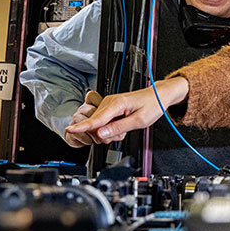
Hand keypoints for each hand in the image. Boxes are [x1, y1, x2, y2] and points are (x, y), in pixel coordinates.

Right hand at [65, 78, 189, 142]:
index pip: (96, 118)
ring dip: (110, 132)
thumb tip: (100, 134)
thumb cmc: (152, 105)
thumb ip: (119, 128)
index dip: (83, 126)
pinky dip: (112, 128)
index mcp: (117, 103)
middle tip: (122, 133)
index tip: (70, 129)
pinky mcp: (110, 108)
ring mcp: (109, 104)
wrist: (159, 96)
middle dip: (106, 134)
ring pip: (100, 125)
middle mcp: (110, 102)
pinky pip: (104, 122)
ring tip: (125, 127)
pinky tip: (122, 126)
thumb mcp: (139, 121)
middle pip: (96, 125)